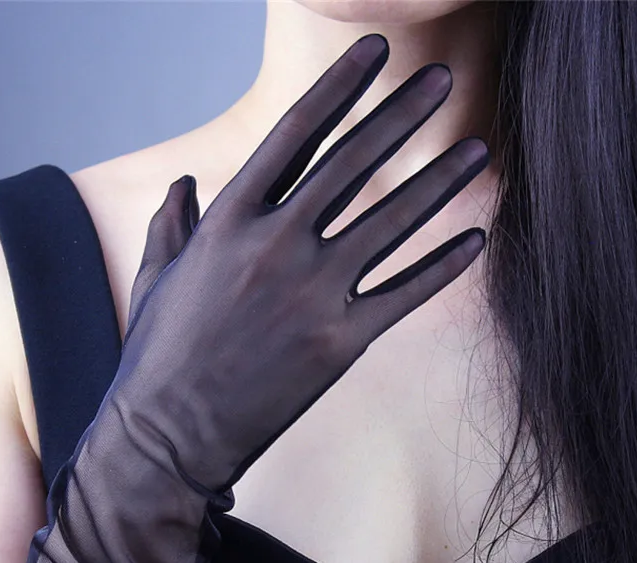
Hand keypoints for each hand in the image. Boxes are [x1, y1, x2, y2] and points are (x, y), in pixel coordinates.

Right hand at [112, 32, 488, 496]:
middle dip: (403, 113)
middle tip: (443, 80)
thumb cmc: (160, 356)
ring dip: (441, 181)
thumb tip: (182, 184)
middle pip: (354, 162)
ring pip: (392, 221)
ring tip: (478, 149)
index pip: (295, 132)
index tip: (374, 52)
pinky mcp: (341, 343)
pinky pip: (407, 293)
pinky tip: (477, 239)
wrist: (171, 435)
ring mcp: (314, 294)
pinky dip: (445, 265)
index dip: (340, 86)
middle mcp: (277, 245)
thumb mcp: (158, 278)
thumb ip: (173, 223)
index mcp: (229, 220)